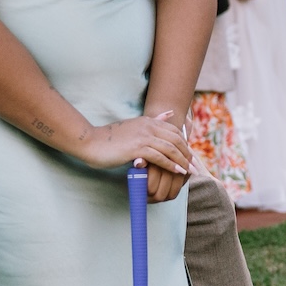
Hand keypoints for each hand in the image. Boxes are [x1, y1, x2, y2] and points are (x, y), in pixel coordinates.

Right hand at [67, 111, 190, 186]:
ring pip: (170, 148)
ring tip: (190, 172)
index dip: (185, 144)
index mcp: (148, 121)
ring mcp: (142, 136)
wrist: (90, 142)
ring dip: (182, 161)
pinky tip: (178, 171)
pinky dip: (171, 165)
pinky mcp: (136, 148)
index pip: (174, 131)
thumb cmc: (110, 138)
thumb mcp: (133, 126)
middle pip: (176, 139)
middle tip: (195, 166)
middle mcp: (148, 126)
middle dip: (188, 154)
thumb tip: (169, 114)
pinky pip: (160, 157)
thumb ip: (152, 121)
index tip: (191, 156)